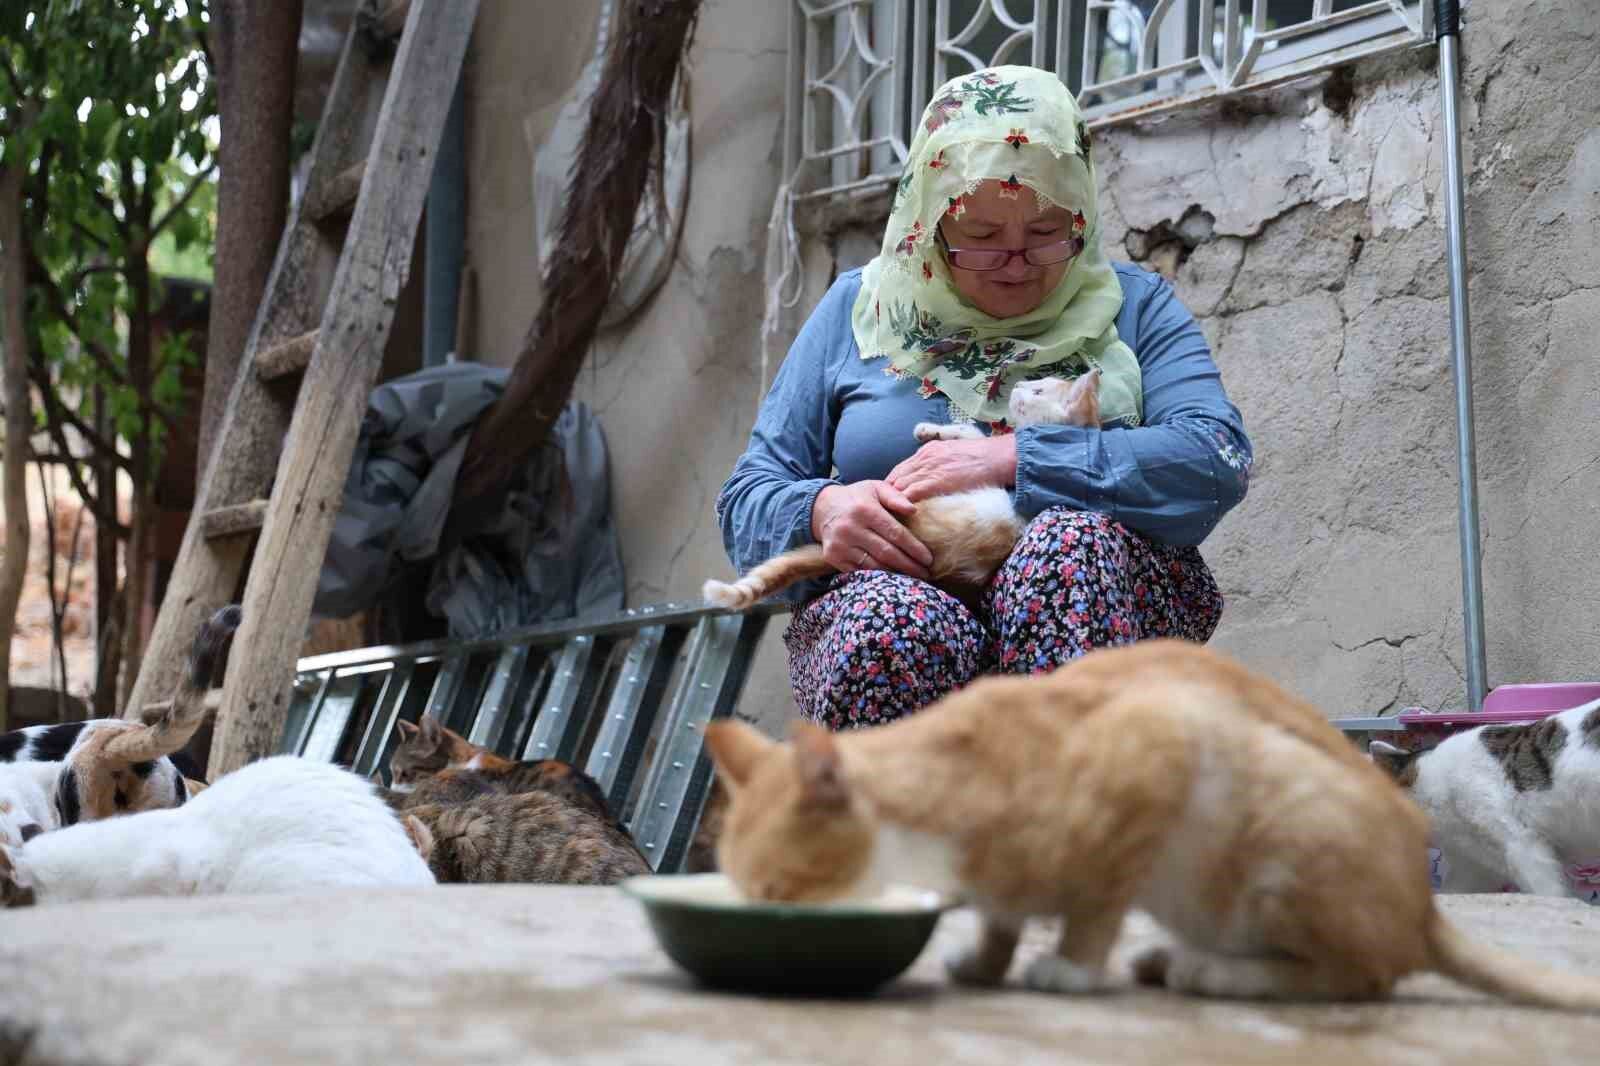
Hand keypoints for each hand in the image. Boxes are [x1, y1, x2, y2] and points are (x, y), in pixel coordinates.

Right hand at [811, 481, 933, 579]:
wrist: (822, 508)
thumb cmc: (857, 498)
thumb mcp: (876, 488)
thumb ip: (896, 496)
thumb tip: (914, 510)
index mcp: (865, 510)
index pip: (895, 533)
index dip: (914, 548)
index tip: (928, 558)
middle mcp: (851, 528)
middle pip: (887, 552)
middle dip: (909, 565)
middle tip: (926, 573)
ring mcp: (840, 545)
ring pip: (874, 565)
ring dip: (895, 574)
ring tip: (913, 578)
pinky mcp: (833, 557)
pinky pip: (859, 571)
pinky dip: (877, 577)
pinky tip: (892, 579)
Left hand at [887, 434, 1016, 502]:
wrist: (999, 457)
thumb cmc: (983, 458)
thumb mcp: (955, 453)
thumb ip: (940, 463)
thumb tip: (934, 479)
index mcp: (928, 451)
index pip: (900, 469)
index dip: (892, 485)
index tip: (888, 499)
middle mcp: (924, 458)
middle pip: (895, 478)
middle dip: (887, 495)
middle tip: (883, 512)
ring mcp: (929, 469)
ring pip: (899, 486)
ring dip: (892, 502)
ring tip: (887, 518)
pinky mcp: (936, 481)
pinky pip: (911, 493)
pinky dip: (902, 504)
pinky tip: (898, 515)